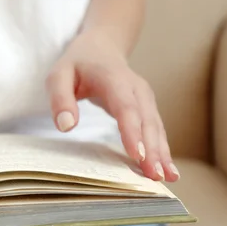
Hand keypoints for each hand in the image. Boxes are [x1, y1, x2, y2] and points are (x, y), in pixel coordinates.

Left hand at [46, 31, 179, 181]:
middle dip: (153, 149)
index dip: (132, 131)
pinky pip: (156, 130)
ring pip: (156, 127)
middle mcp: (136, 89)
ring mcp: (145, 98)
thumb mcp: (58, 76)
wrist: (100, 47)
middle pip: (146, 120)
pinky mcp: (147, 108)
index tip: (137, 154)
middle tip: (155, 176)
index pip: (126, 107)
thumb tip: (66, 126)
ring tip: (167, 178)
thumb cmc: (76, 65)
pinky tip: (168, 171)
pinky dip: (163, 150)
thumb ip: (60, 99)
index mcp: (113, 79)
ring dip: (162, 153)